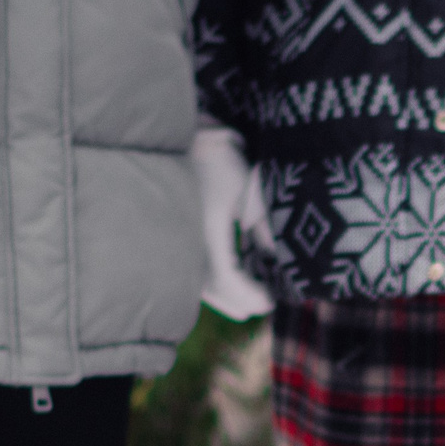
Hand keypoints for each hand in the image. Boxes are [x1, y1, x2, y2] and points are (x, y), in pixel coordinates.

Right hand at [190, 124, 273, 320]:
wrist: (176, 138)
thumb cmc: (215, 159)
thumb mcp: (246, 188)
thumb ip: (261, 222)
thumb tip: (275, 253)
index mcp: (206, 231)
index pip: (228, 278)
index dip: (249, 295)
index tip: (270, 302)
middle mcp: (186, 242)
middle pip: (212, 289)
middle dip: (239, 301)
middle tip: (262, 306)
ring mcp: (174, 242)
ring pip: (197, 284)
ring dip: (223, 297)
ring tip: (244, 307)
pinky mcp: (169, 238)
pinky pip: (186, 272)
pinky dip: (208, 285)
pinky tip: (221, 289)